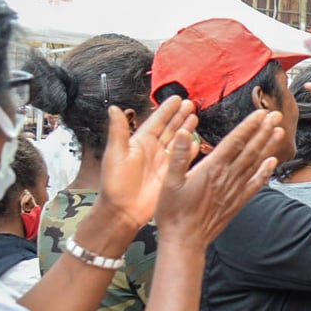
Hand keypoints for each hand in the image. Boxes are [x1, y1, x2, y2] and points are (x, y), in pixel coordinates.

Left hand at [95, 97, 199, 235]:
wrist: (123, 211)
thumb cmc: (115, 184)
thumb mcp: (115, 154)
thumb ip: (118, 131)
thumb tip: (113, 108)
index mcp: (139, 142)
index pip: (156, 121)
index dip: (166, 110)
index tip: (176, 98)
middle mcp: (153, 150)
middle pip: (170, 128)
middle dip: (180, 116)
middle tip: (191, 104)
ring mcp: (163, 162)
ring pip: (177, 141)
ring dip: (186, 129)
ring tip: (196, 117)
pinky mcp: (170, 174)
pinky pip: (182, 159)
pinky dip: (190, 150)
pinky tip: (197, 142)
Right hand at [156, 108, 285, 249]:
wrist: (185, 241)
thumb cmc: (173, 212)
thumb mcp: (168, 182)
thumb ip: (177, 156)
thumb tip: (183, 132)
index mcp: (211, 169)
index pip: (234, 142)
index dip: (249, 126)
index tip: (261, 113)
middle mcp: (227, 178)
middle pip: (250, 150)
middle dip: (263, 131)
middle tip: (276, 115)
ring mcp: (234, 190)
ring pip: (255, 164)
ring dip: (268, 146)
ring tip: (279, 131)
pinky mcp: (237, 202)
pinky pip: (255, 184)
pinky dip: (265, 172)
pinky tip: (272, 162)